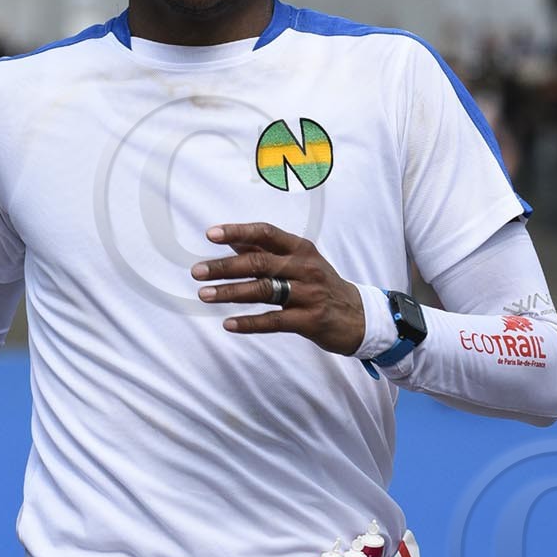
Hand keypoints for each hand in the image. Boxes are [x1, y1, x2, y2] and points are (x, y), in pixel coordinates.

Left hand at [191, 221, 365, 354]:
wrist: (359, 317)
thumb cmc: (322, 285)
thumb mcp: (300, 262)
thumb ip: (268, 250)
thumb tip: (232, 241)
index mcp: (300, 249)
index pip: (266, 233)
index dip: (237, 232)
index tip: (211, 234)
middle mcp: (304, 267)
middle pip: (259, 262)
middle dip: (224, 267)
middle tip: (197, 272)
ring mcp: (308, 294)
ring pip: (263, 290)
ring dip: (230, 292)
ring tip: (205, 295)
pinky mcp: (310, 320)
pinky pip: (274, 320)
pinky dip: (249, 322)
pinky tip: (229, 324)